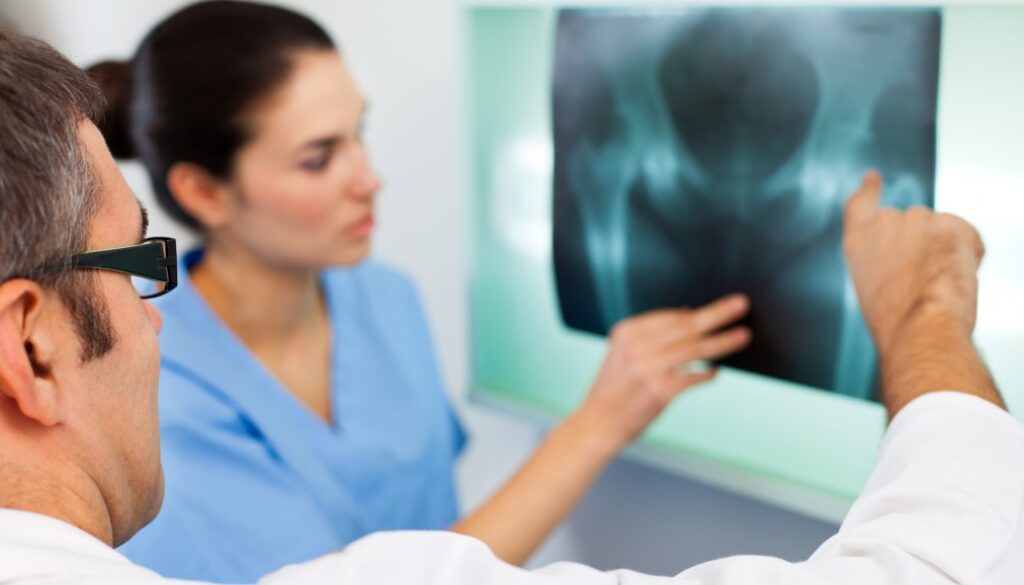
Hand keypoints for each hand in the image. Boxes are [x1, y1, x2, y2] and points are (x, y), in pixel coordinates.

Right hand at [574, 294, 750, 449]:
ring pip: (694, 349)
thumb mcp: (623, 354)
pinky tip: (715, 372)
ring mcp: (647, 369)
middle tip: (740, 305)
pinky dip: (706, 374)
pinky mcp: (658, 391)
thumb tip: (688, 312)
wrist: (597, 423)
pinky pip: (692, 377)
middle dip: (717, 315)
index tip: (722, 307)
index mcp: (626, 332)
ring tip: (742, 336)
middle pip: (685, 326)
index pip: (670, 316)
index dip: (698, 312)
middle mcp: (635, 347)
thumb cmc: (614, 389)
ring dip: (722, 342)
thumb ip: (652, 335)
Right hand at [843, 171, 984, 354]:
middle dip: (924, 242)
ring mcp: (917, 220)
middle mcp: (884, 223)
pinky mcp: (950, 224)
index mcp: (857, 241)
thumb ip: (884, 259)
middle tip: (925, 278)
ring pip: (940, 228)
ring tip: (936, 284)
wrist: (918, 328)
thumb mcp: (873, 286)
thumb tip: (913, 256)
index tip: (872, 178)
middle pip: (912, 221)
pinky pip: (968, 235)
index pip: (860, 205)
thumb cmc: (896, 320)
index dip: (868, 190)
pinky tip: (957, 278)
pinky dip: (969, 254)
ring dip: (945, 249)